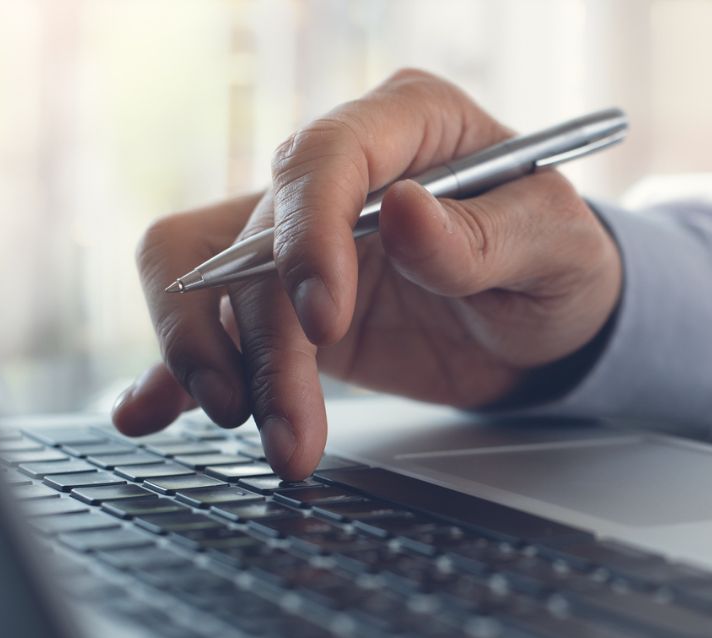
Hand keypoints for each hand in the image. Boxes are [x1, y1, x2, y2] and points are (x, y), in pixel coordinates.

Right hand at [112, 70, 621, 479]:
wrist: (548, 325)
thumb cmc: (560, 266)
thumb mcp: (556, 247)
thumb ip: (487, 234)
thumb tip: (408, 214)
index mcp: (409, 126)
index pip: (325, 157)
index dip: (308, 234)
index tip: (326, 321)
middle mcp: (343, 176)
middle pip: (255, 238)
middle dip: (267, 343)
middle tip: (292, 428)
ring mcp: (305, 241)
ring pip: (208, 279)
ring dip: (216, 361)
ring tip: (270, 437)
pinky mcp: (287, 304)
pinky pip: (211, 321)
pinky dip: (176, 368)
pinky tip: (151, 411)